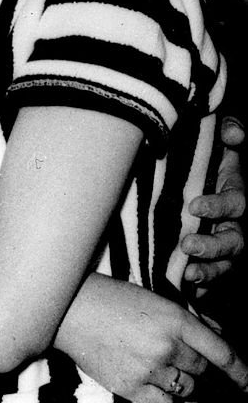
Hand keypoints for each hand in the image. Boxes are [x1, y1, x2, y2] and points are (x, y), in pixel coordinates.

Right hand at [58, 274, 247, 401]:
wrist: (68, 309)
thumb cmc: (110, 297)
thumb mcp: (151, 297)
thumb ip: (186, 317)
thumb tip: (216, 333)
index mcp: (173, 317)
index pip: (221, 351)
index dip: (240, 371)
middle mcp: (166, 345)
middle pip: (203, 371)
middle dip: (202, 371)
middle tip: (191, 368)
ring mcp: (149, 369)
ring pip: (187, 390)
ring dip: (185, 385)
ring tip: (164, 370)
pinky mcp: (131, 388)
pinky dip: (168, 399)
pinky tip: (160, 388)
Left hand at [183, 116, 244, 287]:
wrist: (184, 168)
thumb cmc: (202, 153)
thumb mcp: (215, 138)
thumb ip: (229, 131)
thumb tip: (233, 132)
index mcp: (233, 193)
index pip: (235, 203)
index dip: (218, 206)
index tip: (194, 205)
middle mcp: (231, 222)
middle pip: (233, 241)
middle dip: (213, 246)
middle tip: (188, 245)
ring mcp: (220, 242)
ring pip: (224, 264)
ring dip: (208, 271)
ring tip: (187, 273)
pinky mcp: (206, 257)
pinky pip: (210, 276)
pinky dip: (200, 285)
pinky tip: (185, 287)